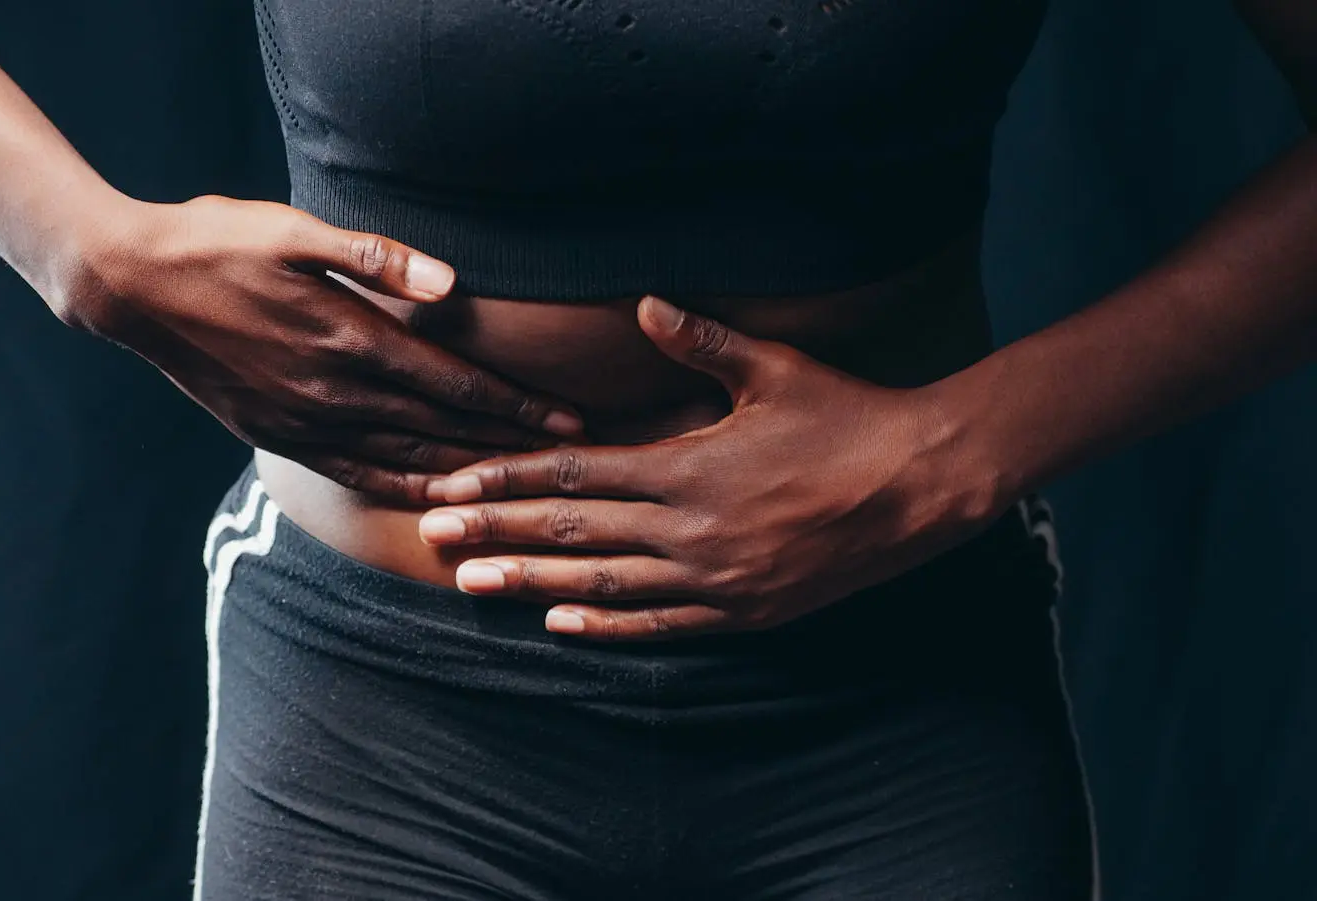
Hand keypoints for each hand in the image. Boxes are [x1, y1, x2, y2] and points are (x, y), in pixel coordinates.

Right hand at [53, 195, 584, 503]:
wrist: (131, 287)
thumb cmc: (216, 242)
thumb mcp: (294, 230)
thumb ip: (376, 258)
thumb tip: (449, 285)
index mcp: (348, 336)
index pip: (454, 383)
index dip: (516, 407)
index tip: (570, 423)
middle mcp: (332, 391)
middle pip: (442, 429)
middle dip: (511, 448)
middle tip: (569, 467)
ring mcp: (303, 421)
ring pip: (404, 459)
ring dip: (467, 475)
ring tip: (520, 490)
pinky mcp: (278, 435)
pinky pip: (354, 474)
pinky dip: (402, 488)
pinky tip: (434, 499)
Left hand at [416, 297, 1004, 639]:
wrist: (925, 484)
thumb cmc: (849, 416)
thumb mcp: (775, 368)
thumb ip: (701, 340)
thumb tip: (646, 302)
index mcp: (687, 465)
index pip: (573, 472)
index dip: (507, 479)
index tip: (454, 483)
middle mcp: (691, 528)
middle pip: (572, 531)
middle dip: (495, 532)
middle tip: (429, 535)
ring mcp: (716, 578)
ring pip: (604, 583)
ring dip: (531, 584)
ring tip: (471, 585)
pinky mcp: (744, 611)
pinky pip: (660, 624)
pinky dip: (607, 625)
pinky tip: (560, 624)